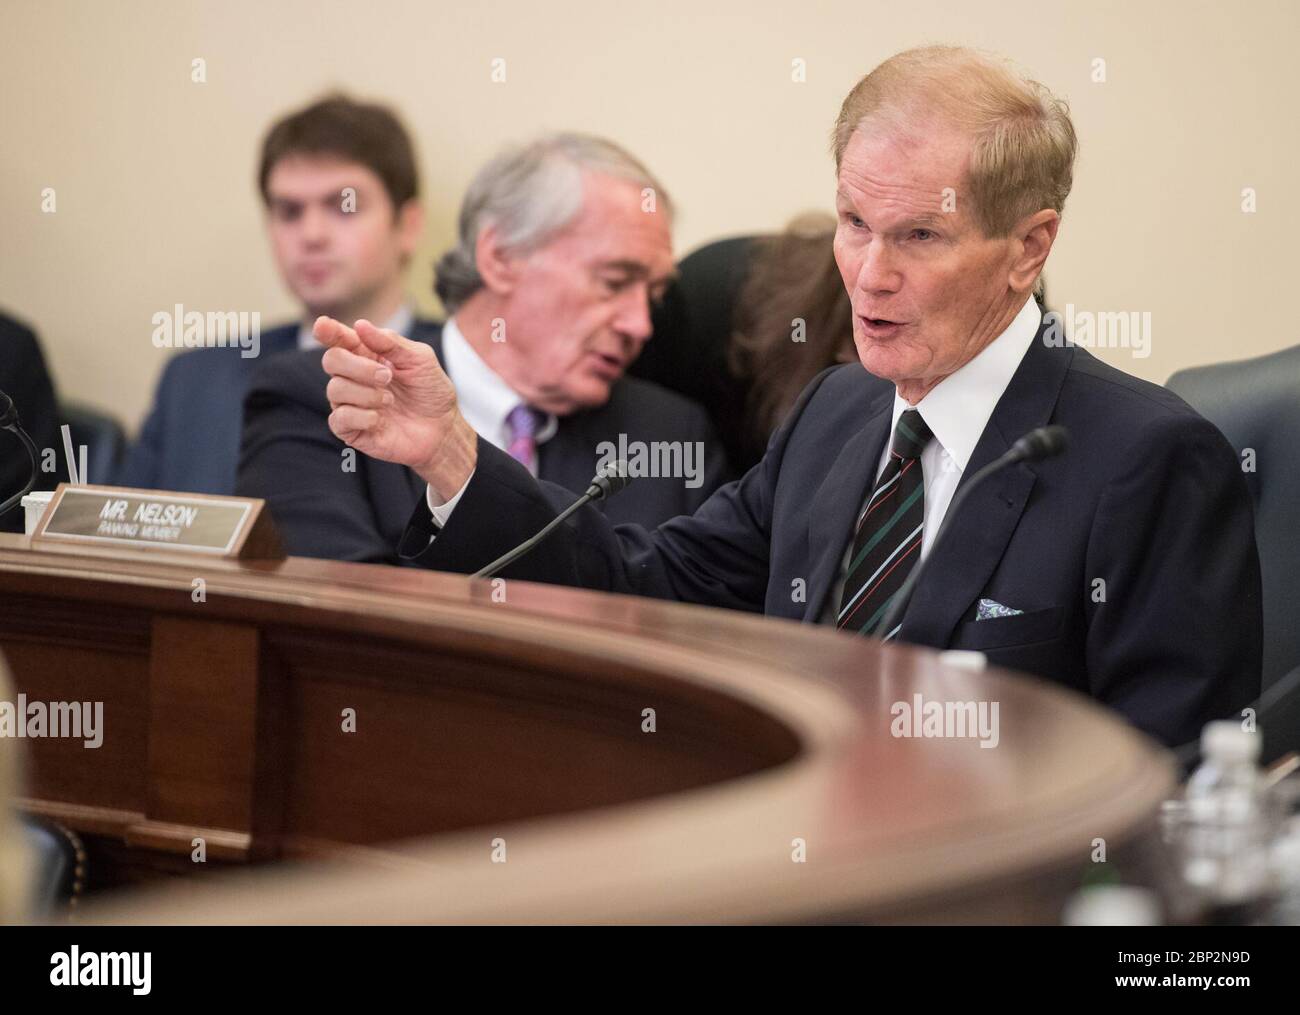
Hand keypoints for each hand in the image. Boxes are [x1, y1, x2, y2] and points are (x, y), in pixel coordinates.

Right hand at [315, 317, 476, 498]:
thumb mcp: (420, 360)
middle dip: (358, 366)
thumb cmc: (430, 391)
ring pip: (335, 389)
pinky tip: (379, 419)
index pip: (340, 339)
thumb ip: (391, 342)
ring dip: (366, 393)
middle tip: (387, 376)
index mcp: (367, 355)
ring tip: (390, 400)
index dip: (329, 331)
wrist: (443, 428)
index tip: (322, 325)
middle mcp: (352, 377)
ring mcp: (349, 403)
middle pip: (331, 360)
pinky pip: (339, 418)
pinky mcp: (350, 429)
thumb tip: (360, 325)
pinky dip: (361, 416)